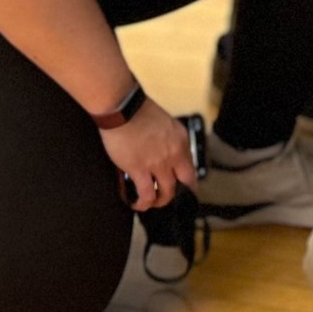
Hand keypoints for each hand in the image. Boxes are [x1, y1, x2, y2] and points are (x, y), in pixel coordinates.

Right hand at [98, 98, 198, 212]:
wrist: (122, 108)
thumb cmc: (138, 110)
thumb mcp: (164, 123)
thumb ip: (168, 140)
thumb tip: (162, 153)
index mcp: (181, 140)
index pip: (191, 168)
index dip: (187, 182)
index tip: (181, 188)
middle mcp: (174, 154)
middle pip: (184, 184)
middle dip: (176, 194)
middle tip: (166, 198)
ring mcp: (158, 163)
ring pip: (166, 193)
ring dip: (159, 201)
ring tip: (150, 203)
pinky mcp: (140, 170)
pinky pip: (146, 194)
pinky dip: (142, 203)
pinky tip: (135, 203)